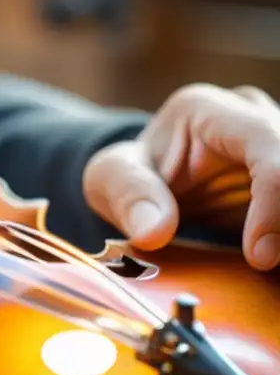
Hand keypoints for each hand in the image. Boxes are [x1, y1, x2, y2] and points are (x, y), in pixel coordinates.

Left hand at [82, 83, 279, 270]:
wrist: (147, 176)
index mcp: (208, 110)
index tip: (260, 256)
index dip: (275, 202)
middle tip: (268, 264)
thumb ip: (129, 197)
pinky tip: (270, 260)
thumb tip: (154, 232)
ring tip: (267, 262)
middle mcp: (254, 115)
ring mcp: (277, 142)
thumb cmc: (130, 173)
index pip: (268, 145)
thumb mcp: (110, 178)